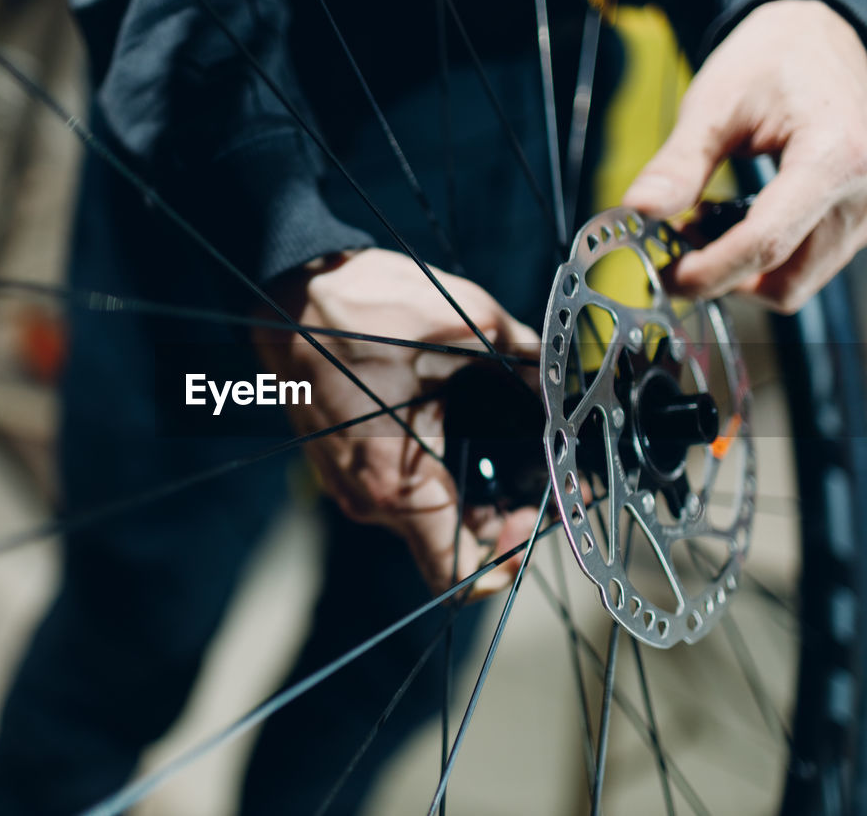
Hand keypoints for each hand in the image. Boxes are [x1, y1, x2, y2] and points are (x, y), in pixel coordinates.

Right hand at [254, 249, 542, 597]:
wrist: (291, 290)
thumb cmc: (362, 308)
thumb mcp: (466, 325)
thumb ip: (530, 362)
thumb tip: (576, 379)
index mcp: (397, 485)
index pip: (459, 577)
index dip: (508, 564)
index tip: (534, 519)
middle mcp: (370, 499)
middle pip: (453, 544)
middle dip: (502, 515)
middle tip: (540, 471)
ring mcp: (352, 484)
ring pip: (430, 515)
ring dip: (473, 491)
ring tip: (509, 443)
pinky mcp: (345, 463)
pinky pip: (403, 487)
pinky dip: (441, 471)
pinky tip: (463, 425)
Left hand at [623, 0, 866, 312]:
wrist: (817, 36)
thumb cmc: (770, 60)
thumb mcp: (712, 104)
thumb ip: (678, 164)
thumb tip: (639, 210)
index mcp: (836, 155)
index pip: (766, 243)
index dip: (710, 272)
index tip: (668, 276)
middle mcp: (866, 191)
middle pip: (786, 279)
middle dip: (725, 277)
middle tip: (678, 247)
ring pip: (799, 283)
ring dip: (745, 272)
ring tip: (706, 225)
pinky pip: (811, 265)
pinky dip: (767, 261)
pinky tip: (737, 222)